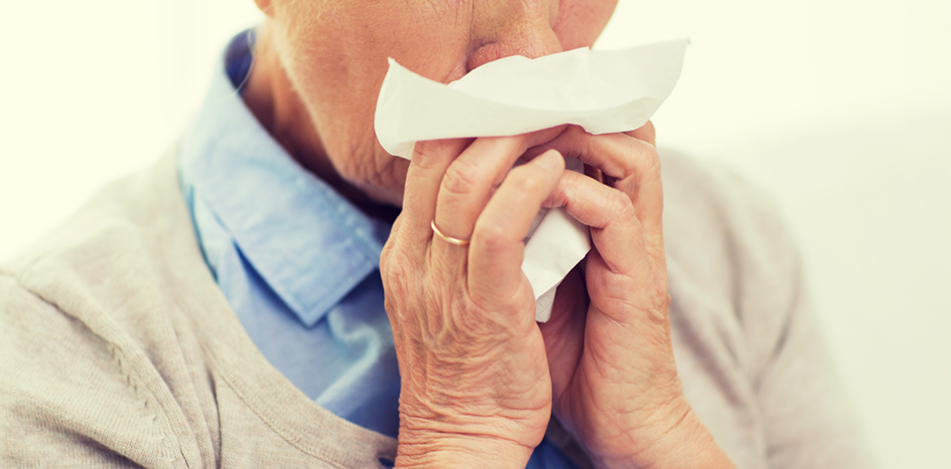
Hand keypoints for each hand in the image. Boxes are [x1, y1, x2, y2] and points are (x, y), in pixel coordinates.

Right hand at [380, 128, 567, 467]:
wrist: (462, 437)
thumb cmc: (466, 368)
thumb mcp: (442, 296)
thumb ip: (453, 247)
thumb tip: (487, 197)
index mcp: (403, 253)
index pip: (423, 163)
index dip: (463, 122)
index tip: (503, 101)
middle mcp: (413, 258)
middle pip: (439, 158)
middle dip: (488, 117)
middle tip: (532, 95)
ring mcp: (442, 279)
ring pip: (466, 182)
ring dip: (514, 140)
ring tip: (550, 120)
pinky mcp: (482, 301)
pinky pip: (500, 225)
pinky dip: (528, 187)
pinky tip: (555, 169)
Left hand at [531, 124, 735, 467]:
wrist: (614, 422)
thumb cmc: (567, 356)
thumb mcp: (531, 284)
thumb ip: (517, 240)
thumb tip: (466, 207)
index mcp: (596, 224)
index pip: (590, 141)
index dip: (549, 115)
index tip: (497, 105)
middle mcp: (622, 226)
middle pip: (620, 132)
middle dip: (565, 110)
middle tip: (514, 104)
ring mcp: (634, 248)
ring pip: (632, 156)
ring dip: (575, 140)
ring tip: (525, 141)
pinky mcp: (638, 278)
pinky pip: (616, 212)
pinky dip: (576, 193)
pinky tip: (539, 193)